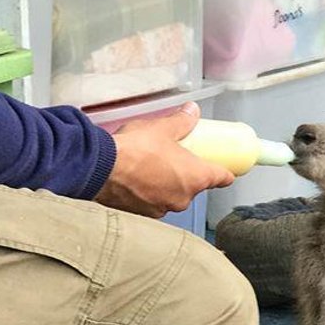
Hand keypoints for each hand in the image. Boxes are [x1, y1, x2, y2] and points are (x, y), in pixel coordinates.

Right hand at [94, 102, 233, 216]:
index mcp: (195, 177)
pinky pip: (153, 202)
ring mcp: (163, 208)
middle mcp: (183, 198)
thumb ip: (181, 121)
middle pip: (195, 187)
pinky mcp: (144, 214)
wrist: (99, 169)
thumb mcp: (162, 128)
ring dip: (167, 184)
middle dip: (188, 174)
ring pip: (173, 195)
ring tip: (152, 167)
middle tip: (176, 158)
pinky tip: (137, 179)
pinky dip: (150, 193)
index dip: (224, 172)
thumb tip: (192, 111)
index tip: (224, 168)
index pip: (222, 178)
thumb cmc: (134, 150)